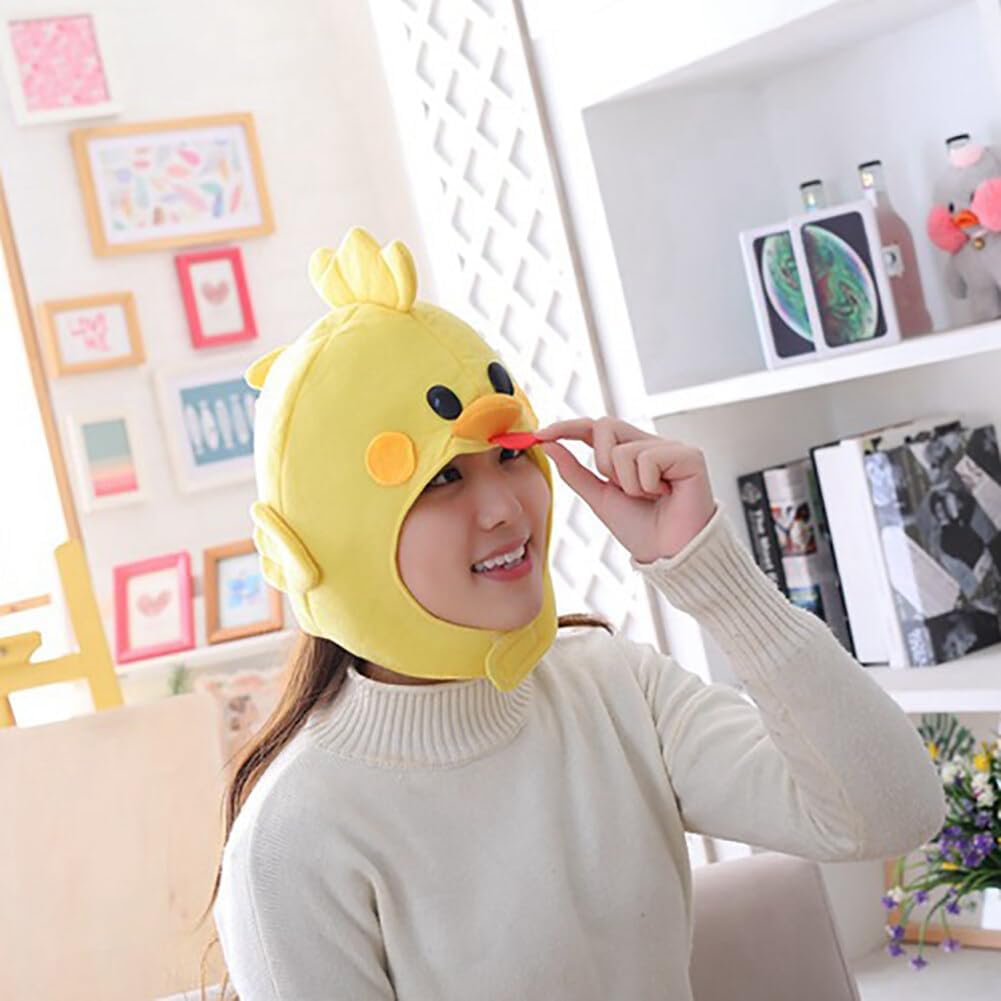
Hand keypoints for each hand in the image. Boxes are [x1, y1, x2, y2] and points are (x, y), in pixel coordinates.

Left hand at [535, 417, 715, 562]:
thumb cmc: (642, 530)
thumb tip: (549, 445)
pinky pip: (648, 459)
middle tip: (622, 490)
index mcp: (630, 452)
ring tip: (650, 498)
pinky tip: (665, 496)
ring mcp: (670, 447)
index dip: (568, 426)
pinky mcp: (689, 455)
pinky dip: (648, 485)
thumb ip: (575, 472)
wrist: (669, 556)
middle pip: (606, 426)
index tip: (540, 435)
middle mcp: (650, 444)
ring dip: (628, 484)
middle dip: (603, 463)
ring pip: (624, 450)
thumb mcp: (599, 499)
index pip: (595, 428)